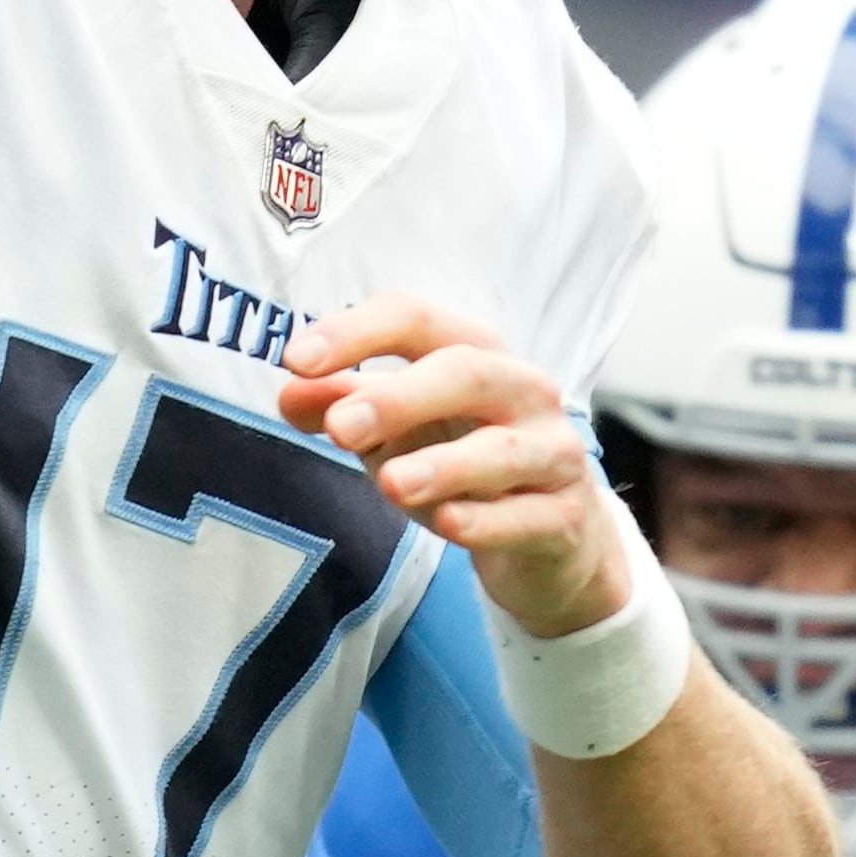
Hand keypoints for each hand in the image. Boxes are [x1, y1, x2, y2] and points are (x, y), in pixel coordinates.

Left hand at [281, 297, 627, 635]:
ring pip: (503, 448)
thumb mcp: (399, 431)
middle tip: (341, 427)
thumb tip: (289, 393)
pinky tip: (448, 523)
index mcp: (476, 355)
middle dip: (402, 398)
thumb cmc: (467, 464)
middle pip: (468, 372)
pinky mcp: (565, 517)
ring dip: (445, 464)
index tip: (295, 359)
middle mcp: (523, 391)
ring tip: (390, 483)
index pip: (417, 320)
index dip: (356, 332)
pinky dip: (488, 520)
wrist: (553, 536)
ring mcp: (553, 453)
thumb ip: (345, 406)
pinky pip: (528, 516)